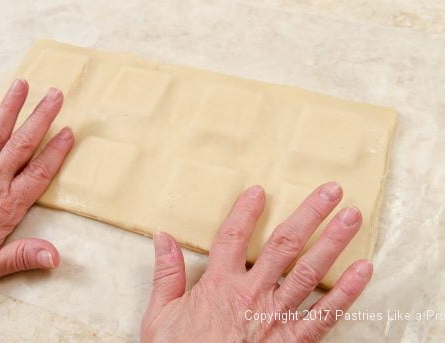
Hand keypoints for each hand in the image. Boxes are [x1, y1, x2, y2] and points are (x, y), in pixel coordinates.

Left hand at [0, 79, 72, 291]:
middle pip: (22, 145)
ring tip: (23, 85)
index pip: (38, 173)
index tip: (69, 132)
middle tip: (56, 95)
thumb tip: (55, 257)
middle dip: (40, 118)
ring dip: (10, 108)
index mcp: (6, 206)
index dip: (56, 151)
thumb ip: (22, 257)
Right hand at [141, 183, 372, 341]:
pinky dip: (346, 292)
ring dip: (332, 242)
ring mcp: (275, 317)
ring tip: (351, 217)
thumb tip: (162, 238)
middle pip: (283, 245)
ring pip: (308, 272)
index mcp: (218, 285)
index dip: (246, 212)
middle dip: (309, 215)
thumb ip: (166, 274)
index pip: (233, 237)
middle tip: (331, 191)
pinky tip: (362, 270)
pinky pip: (324, 315)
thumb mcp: (160, 315)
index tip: (260, 191)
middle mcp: (251, 294)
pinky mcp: (291, 342)